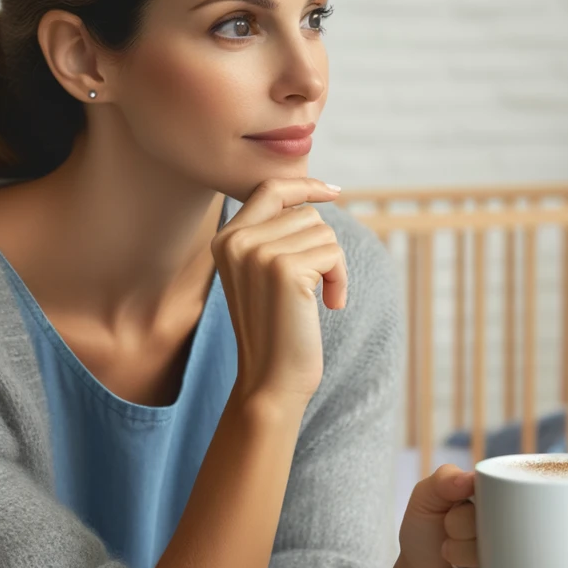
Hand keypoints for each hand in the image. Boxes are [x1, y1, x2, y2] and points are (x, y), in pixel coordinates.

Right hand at [211, 177, 345, 403]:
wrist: (271, 381)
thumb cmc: (276, 331)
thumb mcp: (264, 276)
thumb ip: (275, 237)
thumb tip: (314, 199)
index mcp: (226, 240)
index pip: (269, 189)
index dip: (304, 185)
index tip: (332, 192)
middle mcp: (237, 241)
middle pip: (306, 213)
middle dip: (323, 247)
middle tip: (319, 286)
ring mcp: (258, 253)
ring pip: (323, 232)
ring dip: (334, 265)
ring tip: (319, 298)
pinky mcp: (286, 270)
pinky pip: (333, 253)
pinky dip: (340, 279)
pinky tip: (330, 305)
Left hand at [396, 466, 502, 567]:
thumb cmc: (427, 536)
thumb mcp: (427, 500)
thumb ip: (443, 480)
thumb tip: (470, 479)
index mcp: (508, 508)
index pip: (504, 506)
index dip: (467, 517)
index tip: (450, 519)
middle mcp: (520, 540)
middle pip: (505, 539)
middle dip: (463, 544)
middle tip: (447, 546)